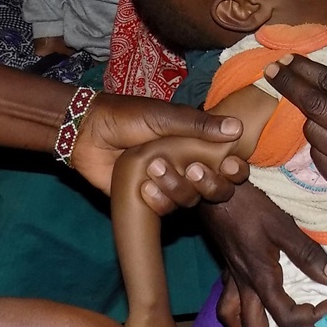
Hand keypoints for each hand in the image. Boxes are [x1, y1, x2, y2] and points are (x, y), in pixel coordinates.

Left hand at [71, 93, 242, 193]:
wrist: (89, 133)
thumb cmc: (129, 117)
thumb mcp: (166, 116)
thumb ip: (200, 125)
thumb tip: (237, 128)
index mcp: (197, 144)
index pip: (229, 163)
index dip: (234, 170)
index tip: (227, 165)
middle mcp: (189, 166)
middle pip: (217, 189)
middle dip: (210, 183)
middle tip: (193, 169)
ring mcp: (170, 185)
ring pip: (191, 200)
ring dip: (177, 186)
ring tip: (155, 167)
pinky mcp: (150, 200)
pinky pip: (166, 210)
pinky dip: (159, 199)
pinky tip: (144, 187)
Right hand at [201, 183, 326, 326]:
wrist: (211, 188)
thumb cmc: (247, 204)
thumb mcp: (283, 225)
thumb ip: (309, 254)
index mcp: (260, 278)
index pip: (287, 315)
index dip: (315, 317)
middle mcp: (243, 286)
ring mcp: (232, 280)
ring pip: (235, 324)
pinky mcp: (227, 270)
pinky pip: (228, 306)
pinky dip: (238, 319)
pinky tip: (248, 316)